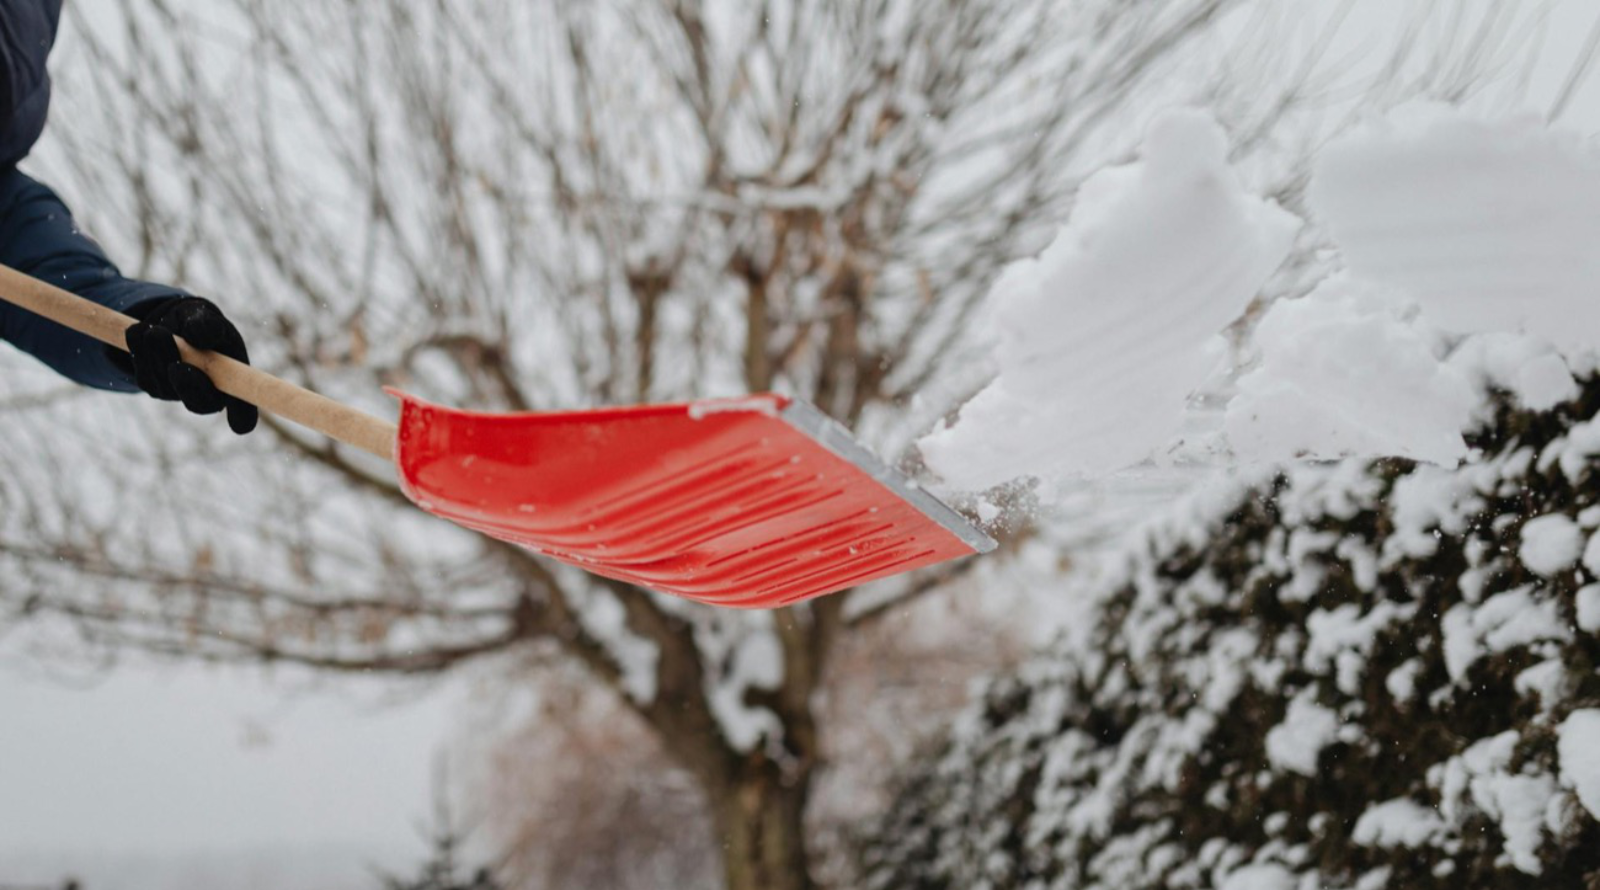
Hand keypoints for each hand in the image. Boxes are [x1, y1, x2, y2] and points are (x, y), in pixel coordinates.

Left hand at [124, 296, 258, 434]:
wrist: (172, 321)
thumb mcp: (208, 317)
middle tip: (178, 363)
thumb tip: (198, 336)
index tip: (240, 425)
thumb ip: (208, 325)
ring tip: (156, 330)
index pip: (244, 408)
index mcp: (232, 381)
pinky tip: (143, 334)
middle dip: (187, 382)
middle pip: (200, 404)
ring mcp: (178, 394)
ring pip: (165, 382)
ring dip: (157, 354)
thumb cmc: (201, 323)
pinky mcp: (152, 387)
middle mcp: (208, 395)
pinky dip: (140, 351)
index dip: (243, 416)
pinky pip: (143, 373)